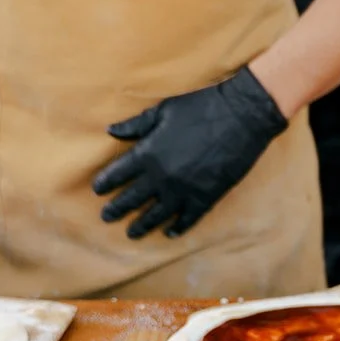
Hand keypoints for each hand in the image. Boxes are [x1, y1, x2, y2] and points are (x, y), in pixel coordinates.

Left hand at [93, 68, 287, 238]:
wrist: (241, 117)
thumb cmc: (201, 108)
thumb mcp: (164, 110)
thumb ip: (137, 124)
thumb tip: (111, 131)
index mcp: (148, 153)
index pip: (118, 174)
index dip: (105, 184)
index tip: (98, 191)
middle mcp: (161, 177)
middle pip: (132, 199)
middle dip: (117, 209)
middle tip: (106, 217)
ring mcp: (184, 191)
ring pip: (157, 215)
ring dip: (142, 225)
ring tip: (132, 233)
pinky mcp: (206, 197)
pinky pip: (187, 219)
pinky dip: (177, 228)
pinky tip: (169, 233)